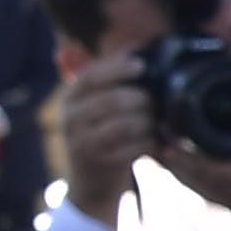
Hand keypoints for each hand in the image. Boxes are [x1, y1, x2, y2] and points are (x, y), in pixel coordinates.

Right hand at [55, 69, 160, 218]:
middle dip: (142, 99)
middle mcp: (71, 119)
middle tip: (157, 103)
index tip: (142, 65)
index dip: (117, 67)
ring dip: (149, 122)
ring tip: (158, 124)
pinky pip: (134, 147)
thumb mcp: (97, 105)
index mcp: (71, 98)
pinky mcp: (100, 163)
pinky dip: (152, 143)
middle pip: (112, 100)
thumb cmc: (100, 136)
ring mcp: (83, 143)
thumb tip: (134, 46)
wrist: (90, 184)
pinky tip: (160, 143)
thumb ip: (112, 77)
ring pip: (125, 124)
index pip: (91, 76)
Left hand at [160, 111, 230, 230]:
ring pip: (195, 188)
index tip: (164, 134)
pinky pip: (206, 195)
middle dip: (171, 159)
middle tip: (159, 138)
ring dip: (180, 171)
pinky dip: (194, 181)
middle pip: (187, 178)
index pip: (196, 165)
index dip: (176, 151)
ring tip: (168, 151)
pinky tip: (190, 169)